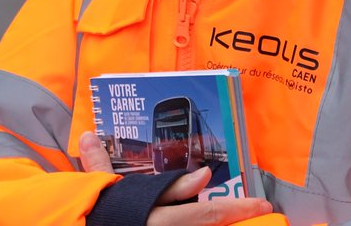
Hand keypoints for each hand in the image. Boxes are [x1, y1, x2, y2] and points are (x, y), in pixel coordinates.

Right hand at [78, 132, 273, 224]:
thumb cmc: (96, 218)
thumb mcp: (96, 192)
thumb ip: (99, 165)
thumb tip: (88, 134)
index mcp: (143, 210)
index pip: (171, 193)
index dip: (191, 184)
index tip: (207, 175)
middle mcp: (159, 225)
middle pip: (201, 219)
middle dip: (234, 212)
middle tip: (261, 206)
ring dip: (227, 225)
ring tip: (252, 219)